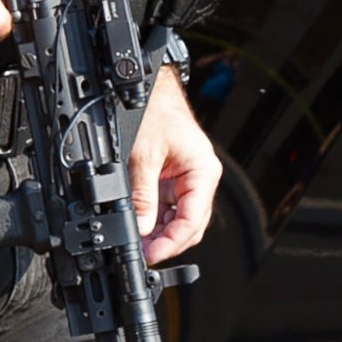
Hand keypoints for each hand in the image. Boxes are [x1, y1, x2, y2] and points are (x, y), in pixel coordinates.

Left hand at [130, 66, 221, 264]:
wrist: (151, 87)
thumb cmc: (155, 110)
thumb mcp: (143, 157)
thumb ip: (142, 195)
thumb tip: (140, 228)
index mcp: (203, 173)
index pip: (192, 221)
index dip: (171, 243)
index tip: (151, 254)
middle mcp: (200, 178)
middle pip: (189, 224)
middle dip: (167, 241)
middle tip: (141, 252)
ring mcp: (187, 179)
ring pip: (178, 218)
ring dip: (160, 231)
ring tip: (137, 241)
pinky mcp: (173, 177)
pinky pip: (168, 205)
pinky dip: (155, 217)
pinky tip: (140, 225)